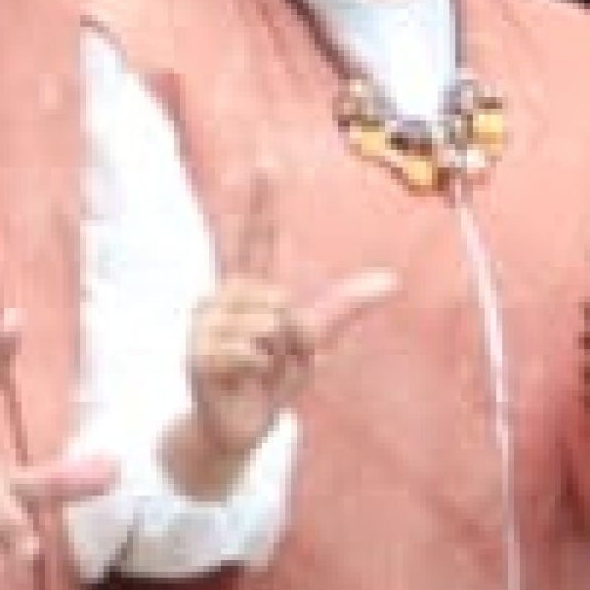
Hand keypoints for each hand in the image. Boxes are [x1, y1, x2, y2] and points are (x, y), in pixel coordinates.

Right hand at [175, 176, 401, 484]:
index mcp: (248, 289)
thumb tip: (392, 280)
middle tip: (274, 357)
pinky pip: (250, 351)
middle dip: (292, 336)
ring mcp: (204, 326)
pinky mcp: (197, 354)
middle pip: (281, 301)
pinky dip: (259, 369)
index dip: (261, 203)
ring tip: (257, 369)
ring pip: (268, 326)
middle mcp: (220, 299)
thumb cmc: (272, 377)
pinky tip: (242, 379)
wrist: (241, 427)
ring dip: (276, 355)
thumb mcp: (312, 340)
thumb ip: (343, 308)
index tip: (266, 162)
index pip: (255, 239)